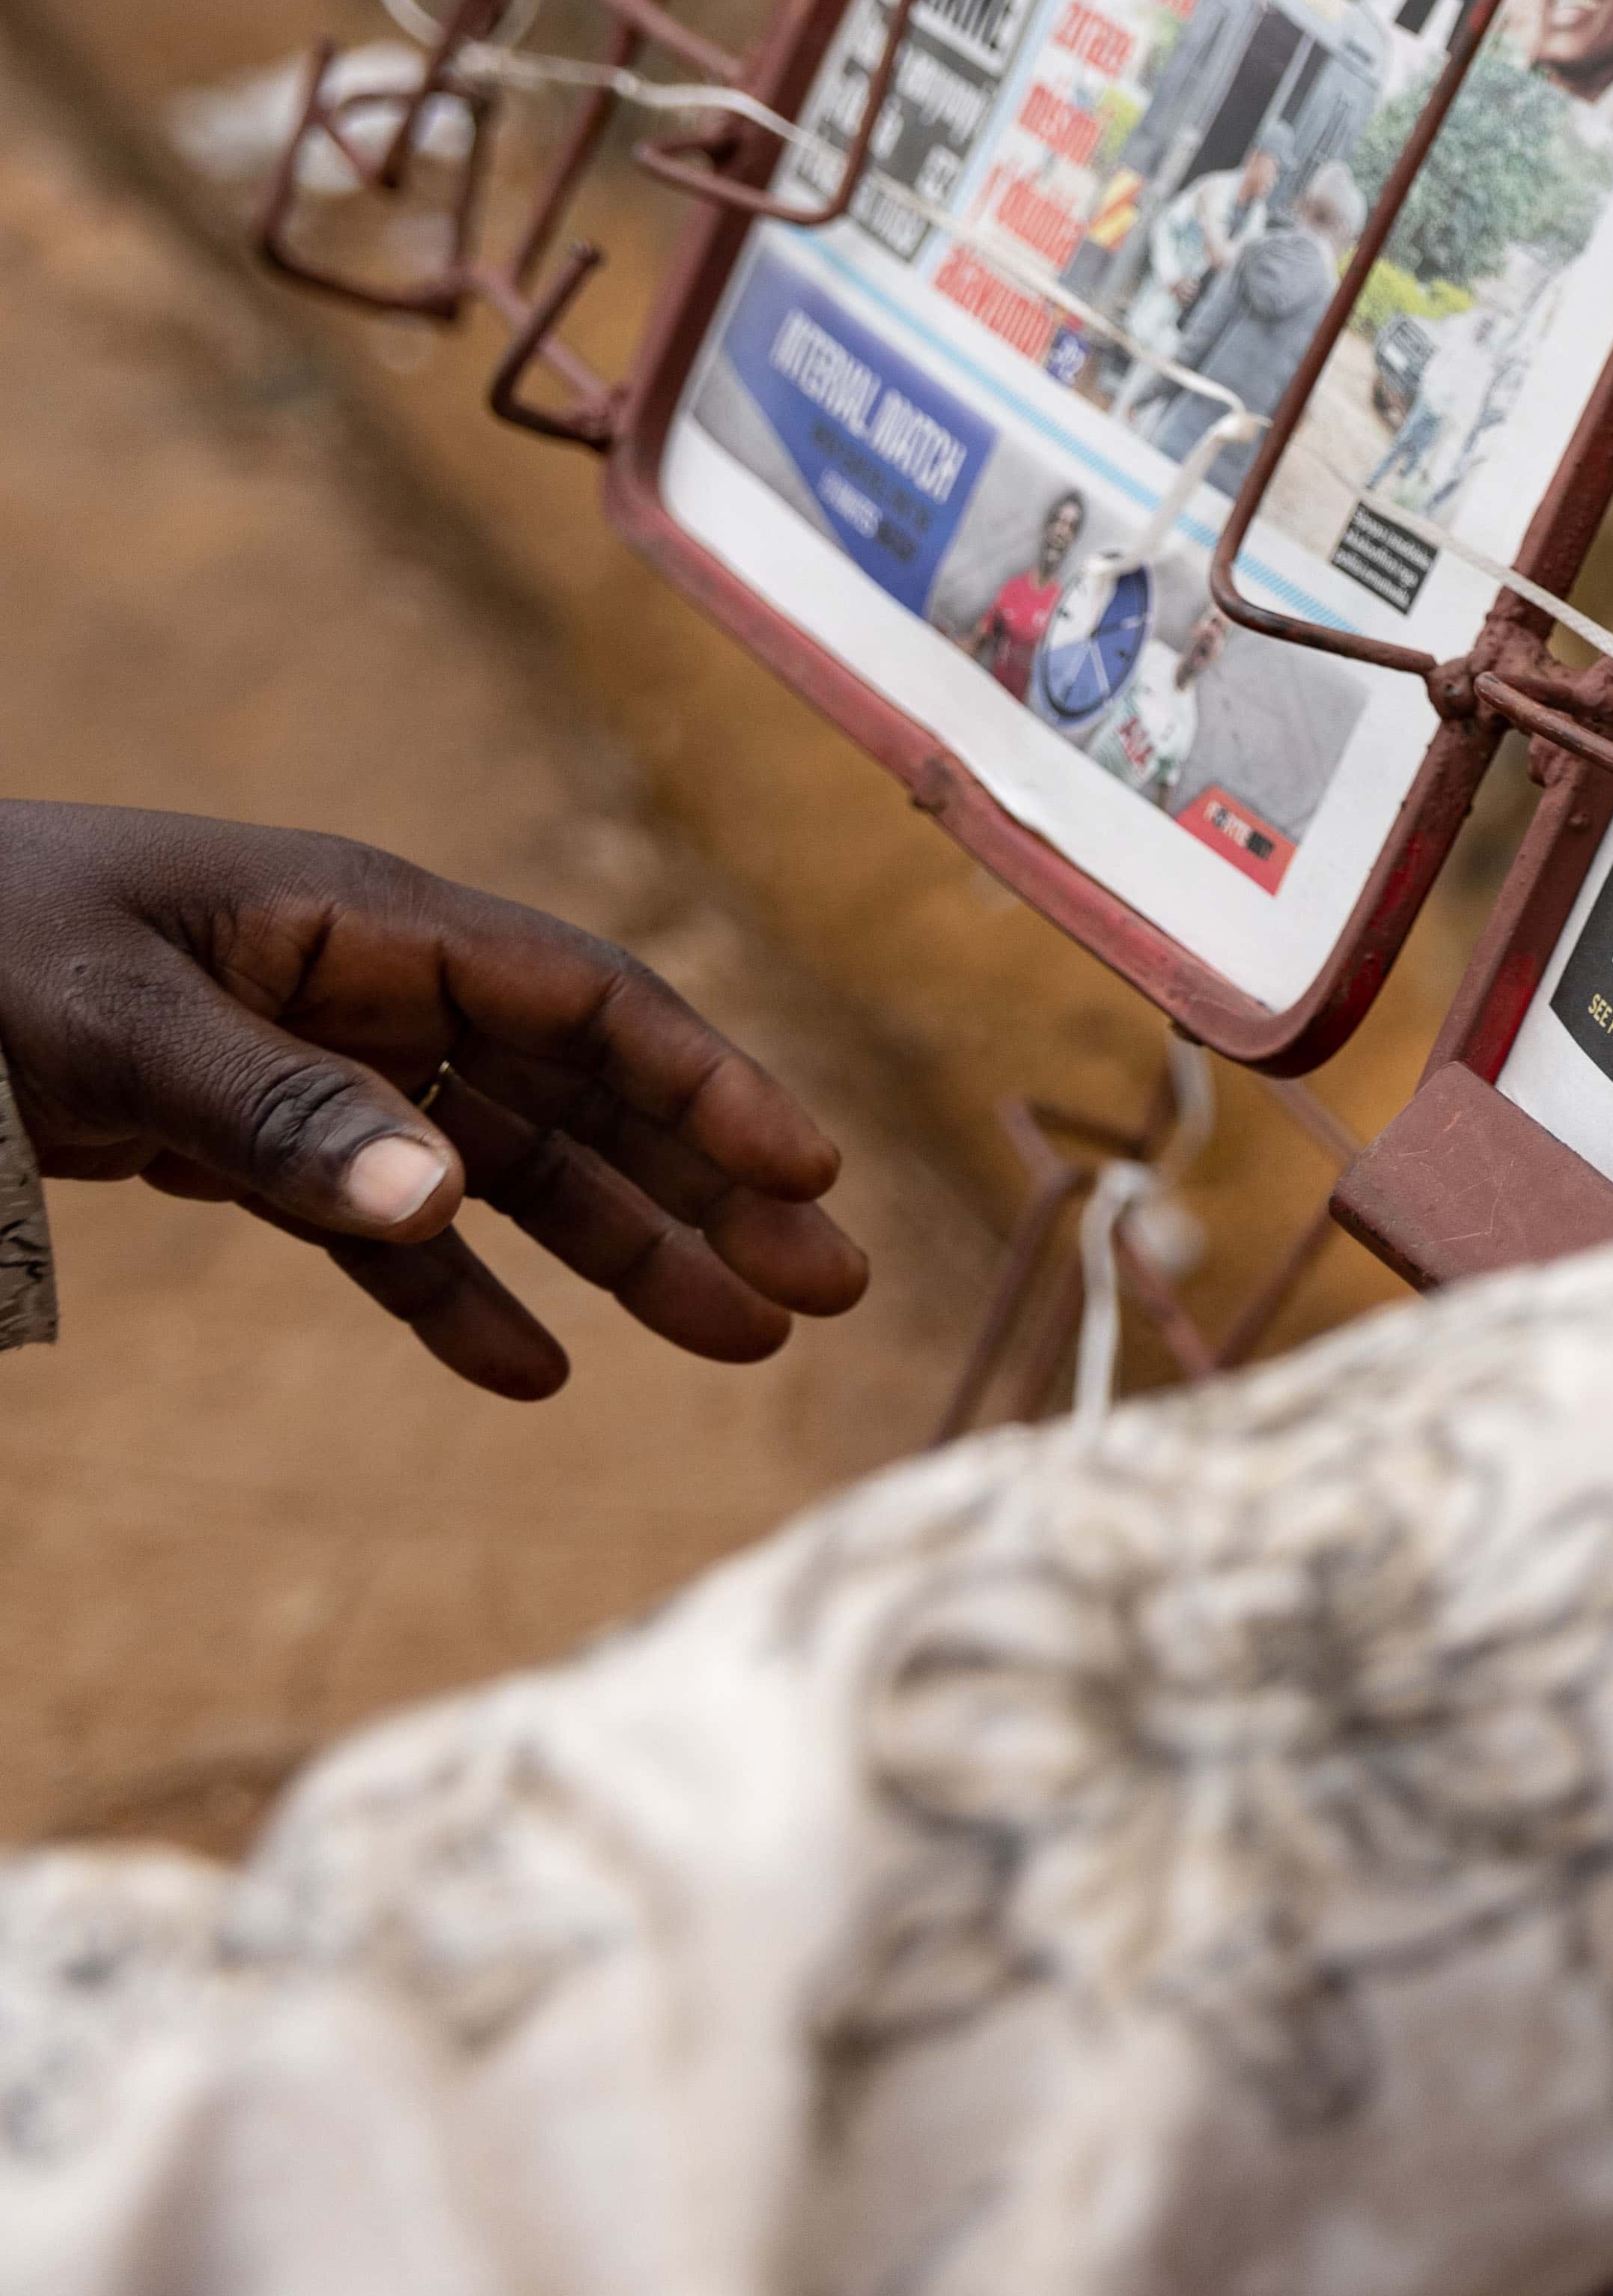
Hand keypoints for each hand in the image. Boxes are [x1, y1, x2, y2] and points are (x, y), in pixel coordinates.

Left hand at [0, 802, 863, 1398]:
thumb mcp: (103, 1022)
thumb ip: (268, 1107)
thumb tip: (440, 1192)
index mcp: (360, 923)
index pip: (582, 1001)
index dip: (706, 1083)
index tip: (807, 1172)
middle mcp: (367, 988)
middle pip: (580, 1092)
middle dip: (707, 1189)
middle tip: (826, 1290)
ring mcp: (313, 1063)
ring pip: (507, 1165)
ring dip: (621, 1249)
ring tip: (736, 1339)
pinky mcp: (248, 1140)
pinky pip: (383, 1227)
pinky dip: (454, 1297)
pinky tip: (529, 1373)